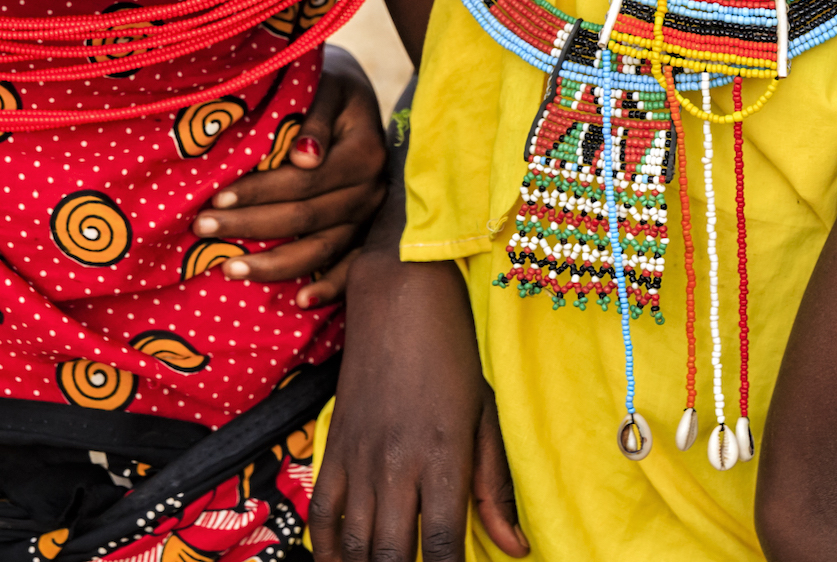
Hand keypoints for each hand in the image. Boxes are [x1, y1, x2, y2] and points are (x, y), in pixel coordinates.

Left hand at [197, 46, 388, 306]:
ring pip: (323, 249)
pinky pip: (351, 268)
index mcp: (364, 152)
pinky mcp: (367, 232)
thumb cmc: (328, 85)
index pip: (304, 182)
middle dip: (251, 226)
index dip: (259, 192)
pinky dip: (330, 287)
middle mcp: (373, 189)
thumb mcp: (326, 86)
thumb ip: (316, 118)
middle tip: (203, 230)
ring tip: (230, 269)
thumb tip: (304, 158)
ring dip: (276, 265)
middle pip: (307, 218)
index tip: (216, 199)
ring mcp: (371, 216)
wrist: (353, 95)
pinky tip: (300, 301)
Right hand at [310, 246, 526, 559]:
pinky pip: (320, 512)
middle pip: (392, 554)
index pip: (441, 545)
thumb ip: (494, 488)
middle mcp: (397, 464)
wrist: (400, 300)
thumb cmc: (453, 356)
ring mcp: (360, 457)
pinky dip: (326, 547)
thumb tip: (516, 549)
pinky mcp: (335, 446)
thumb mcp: (485, 418)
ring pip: (353, 541)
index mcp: (443, 458)